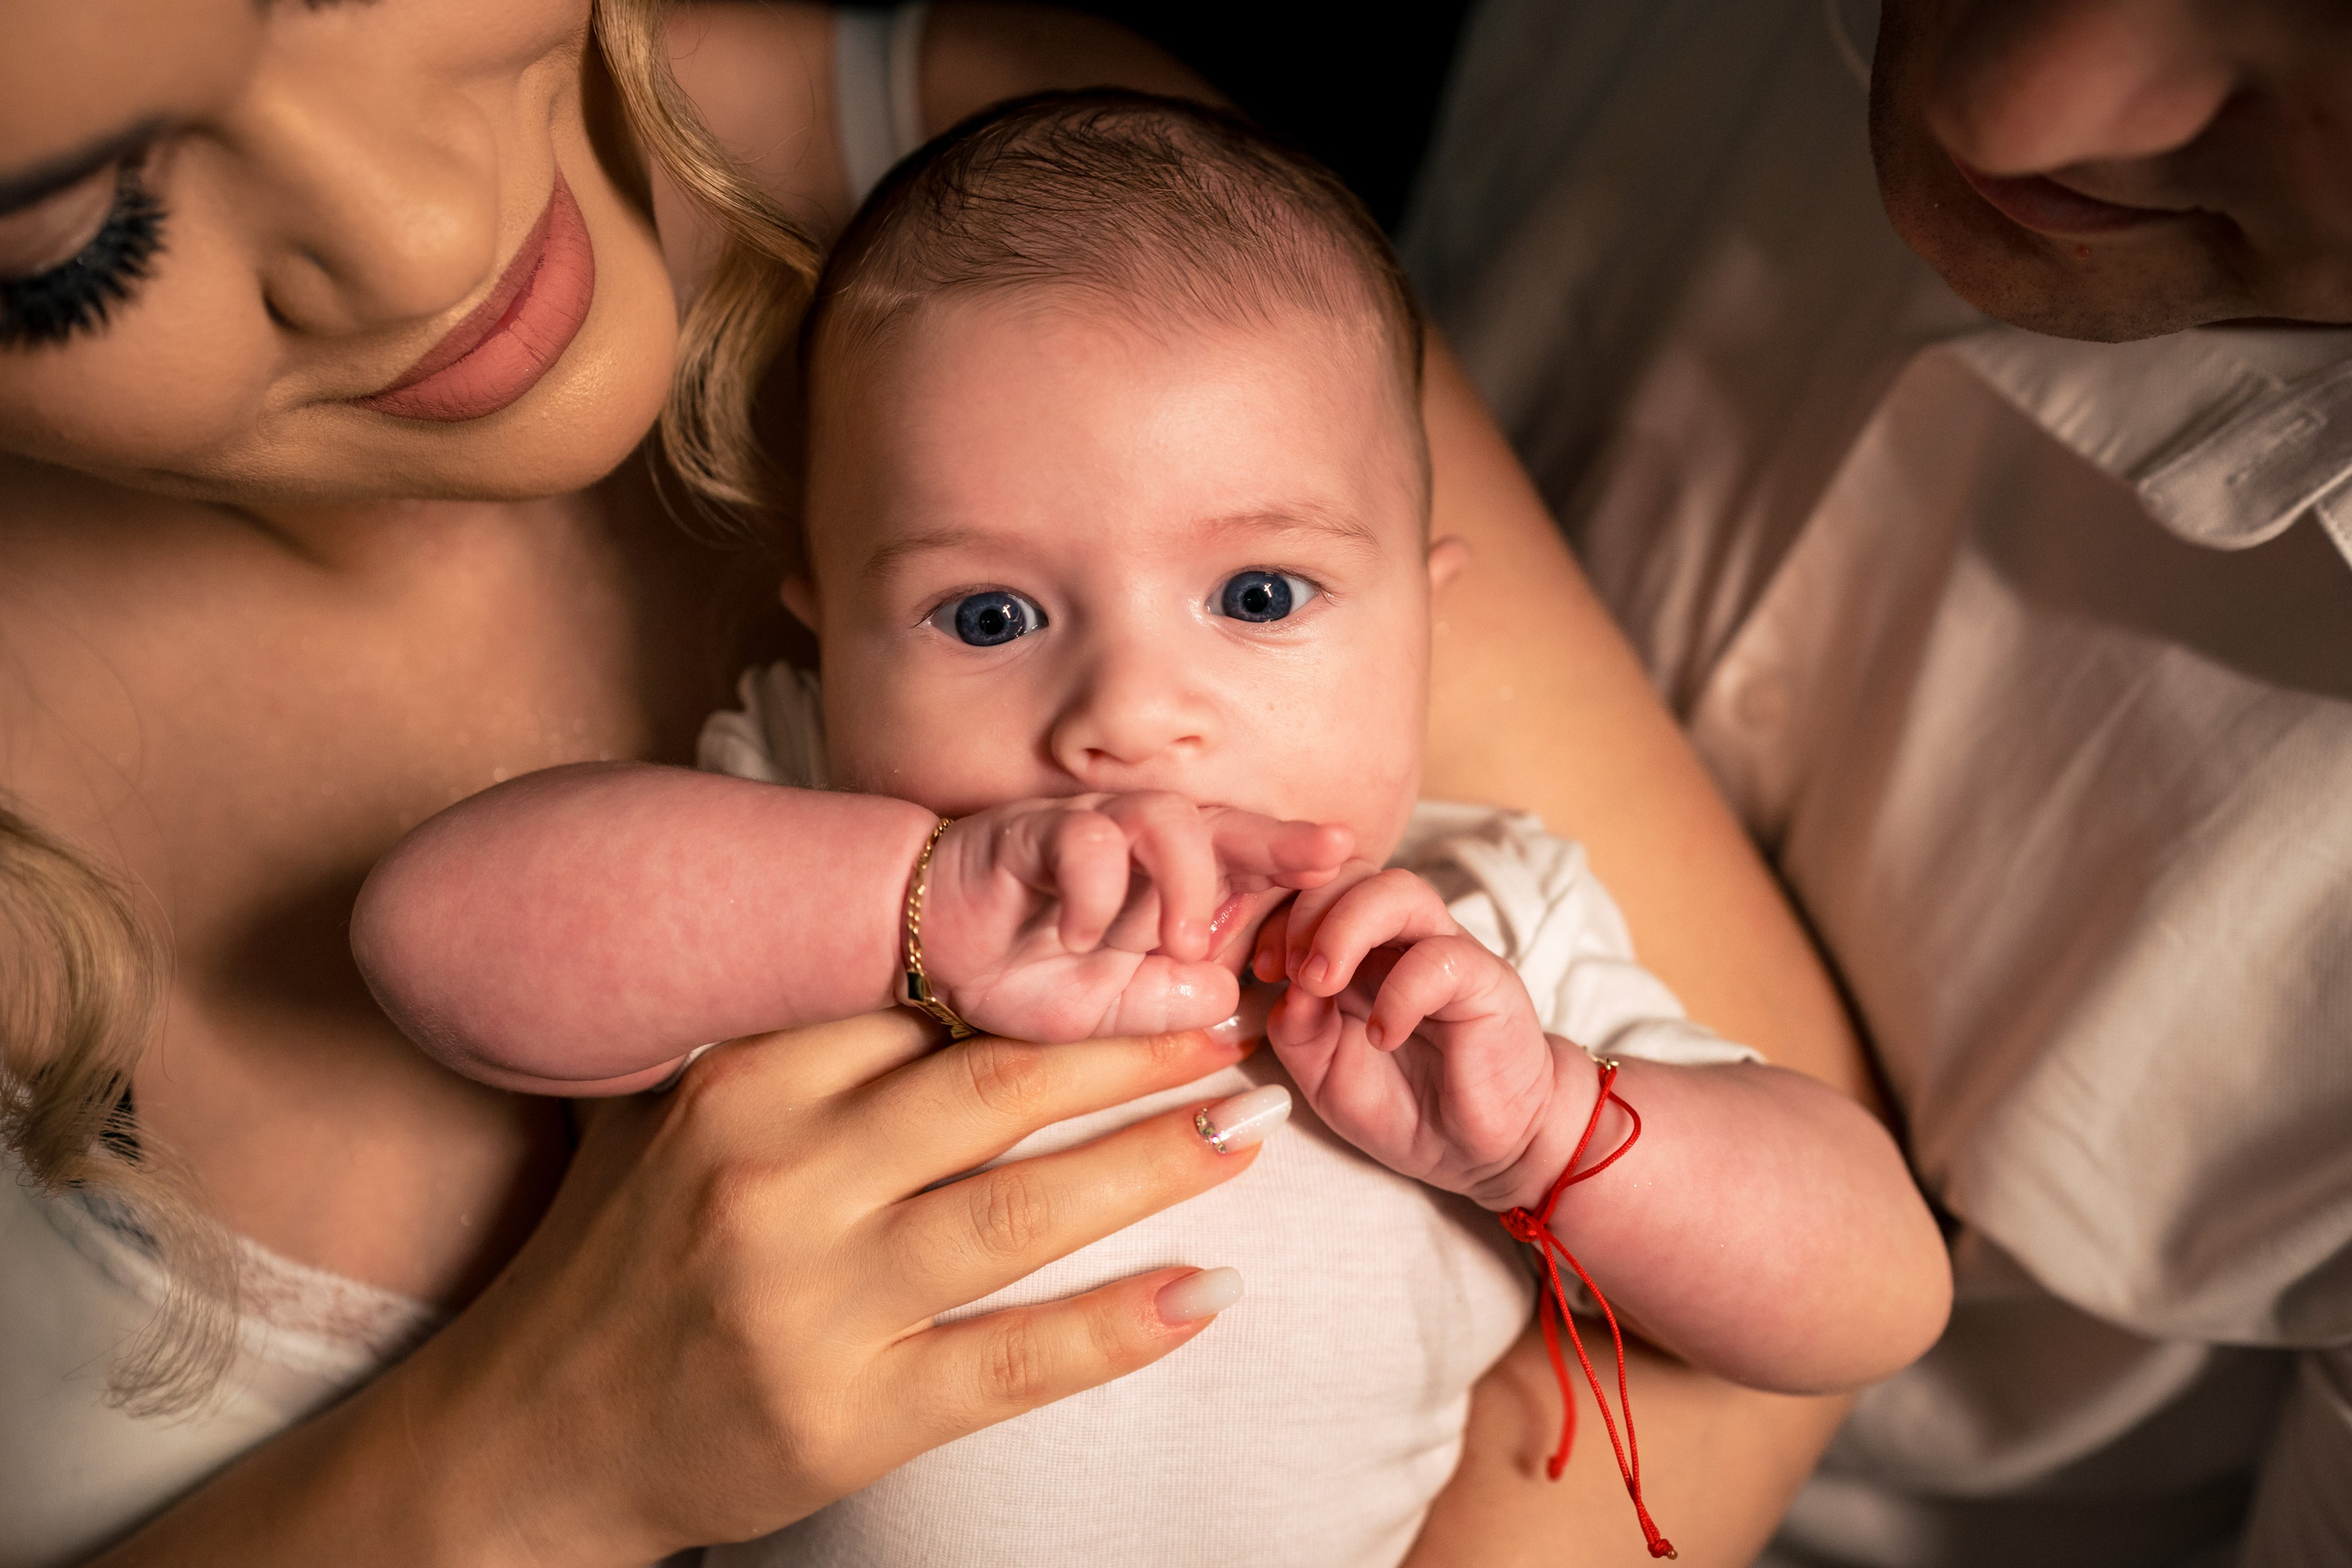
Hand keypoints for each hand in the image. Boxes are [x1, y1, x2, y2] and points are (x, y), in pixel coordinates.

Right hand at [192, 1015, 1277, 1567]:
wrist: (529, 1440)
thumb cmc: (618, 1258)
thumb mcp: (668, 1115)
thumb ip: (777, 1031)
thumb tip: (910, 937)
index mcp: (739, 1085)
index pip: (924, 1007)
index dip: (1050, 977)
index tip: (1140, 952)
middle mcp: (776, 1180)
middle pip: (995, 1089)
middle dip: (1130, 1048)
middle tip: (1230, 1021)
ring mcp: (814, 1302)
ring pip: (1022, 1210)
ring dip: (1154, 1160)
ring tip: (1249, 1124)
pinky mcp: (847, 1415)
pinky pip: (1014, 1361)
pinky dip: (1120, 1327)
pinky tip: (1209, 1293)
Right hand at [920, 793, 1352, 1040]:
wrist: (926, 945)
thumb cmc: (1022, 968)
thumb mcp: (1109, 1010)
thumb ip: (1168, 1004)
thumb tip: (1233, 999)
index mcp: (1167, 883)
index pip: (1247, 864)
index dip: (1297, 864)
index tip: (1352, 871)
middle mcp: (1137, 846)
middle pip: (1224, 822)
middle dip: (1279, 838)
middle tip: (1325, 858)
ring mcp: (1089, 832)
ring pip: (1164, 819)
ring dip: (1185, 880)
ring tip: (1179, 942)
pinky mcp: (1033, 833)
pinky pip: (1083, 841)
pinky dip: (1094, 890)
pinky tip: (1082, 935)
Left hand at [1255, 864, 1591, 1209]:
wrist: (1480, 1149)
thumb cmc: (1404, 1102)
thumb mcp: (1324, 1072)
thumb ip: (1296, 1027)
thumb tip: (1283, 988)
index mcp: (1358, 949)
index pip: (1317, 887)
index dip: (1277, 914)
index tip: (1258, 968)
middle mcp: (1401, 939)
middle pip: (1354, 872)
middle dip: (1306, 908)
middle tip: (1284, 970)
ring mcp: (1445, 953)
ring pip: (1399, 891)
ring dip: (1345, 927)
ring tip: (1320, 982)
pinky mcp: (1487, 981)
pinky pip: (1441, 958)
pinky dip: (1399, 992)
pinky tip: (1382, 1035)